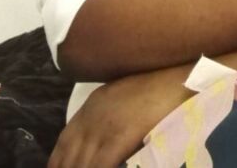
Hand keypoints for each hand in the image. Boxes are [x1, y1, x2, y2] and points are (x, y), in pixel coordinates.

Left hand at [48, 64, 191, 167]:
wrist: (179, 77)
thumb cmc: (159, 88)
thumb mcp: (125, 98)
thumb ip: (110, 116)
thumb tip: (103, 140)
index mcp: (93, 105)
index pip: (64, 141)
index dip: (57, 163)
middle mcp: (93, 116)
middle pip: (68, 155)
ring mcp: (105, 125)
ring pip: (80, 163)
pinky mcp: (120, 136)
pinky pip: (99, 165)